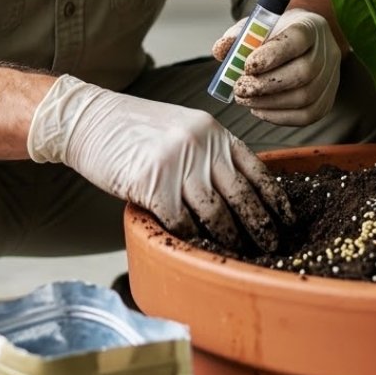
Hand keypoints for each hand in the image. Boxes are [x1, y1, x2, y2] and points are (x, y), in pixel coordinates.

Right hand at [27, 75, 291, 249]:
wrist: (88, 119)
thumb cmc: (132, 127)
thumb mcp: (182, 127)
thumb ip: (209, 153)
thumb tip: (236, 192)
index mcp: (213, 131)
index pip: (256, 168)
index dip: (275, 199)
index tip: (287, 221)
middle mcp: (202, 145)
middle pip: (242, 196)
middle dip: (260, 227)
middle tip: (270, 248)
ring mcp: (179, 164)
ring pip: (216, 215)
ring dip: (228, 240)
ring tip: (236, 255)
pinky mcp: (154, 185)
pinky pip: (181, 223)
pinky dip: (190, 240)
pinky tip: (196, 249)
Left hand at [212, 8, 341, 125]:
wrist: (304, 43)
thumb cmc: (278, 34)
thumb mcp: (258, 26)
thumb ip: (239, 36)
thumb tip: (220, 50)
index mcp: (310, 26)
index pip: (298, 38)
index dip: (272, 54)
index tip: (246, 66)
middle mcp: (327, 52)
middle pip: (304, 72)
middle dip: (266, 85)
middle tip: (239, 89)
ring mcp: (331, 77)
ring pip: (306, 97)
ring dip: (269, 103)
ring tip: (244, 99)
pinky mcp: (327, 99)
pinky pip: (307, 115)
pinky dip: (279, 117)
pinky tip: (259, 110)